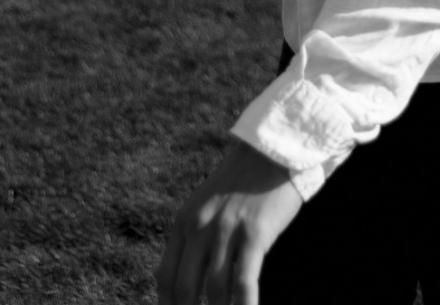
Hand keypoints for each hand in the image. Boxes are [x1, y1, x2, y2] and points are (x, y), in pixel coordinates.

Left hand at [157, 141, 301, 304]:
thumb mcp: (206, 206)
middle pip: (184, 290)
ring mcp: (226, 230)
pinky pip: (244, 283)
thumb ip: (193, 239)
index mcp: (184, 222)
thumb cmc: (243, 183)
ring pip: (214, 291)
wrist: (274, 149)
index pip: (165, 278)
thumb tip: (181, 284)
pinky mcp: (254, 233)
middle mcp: (200, 227)